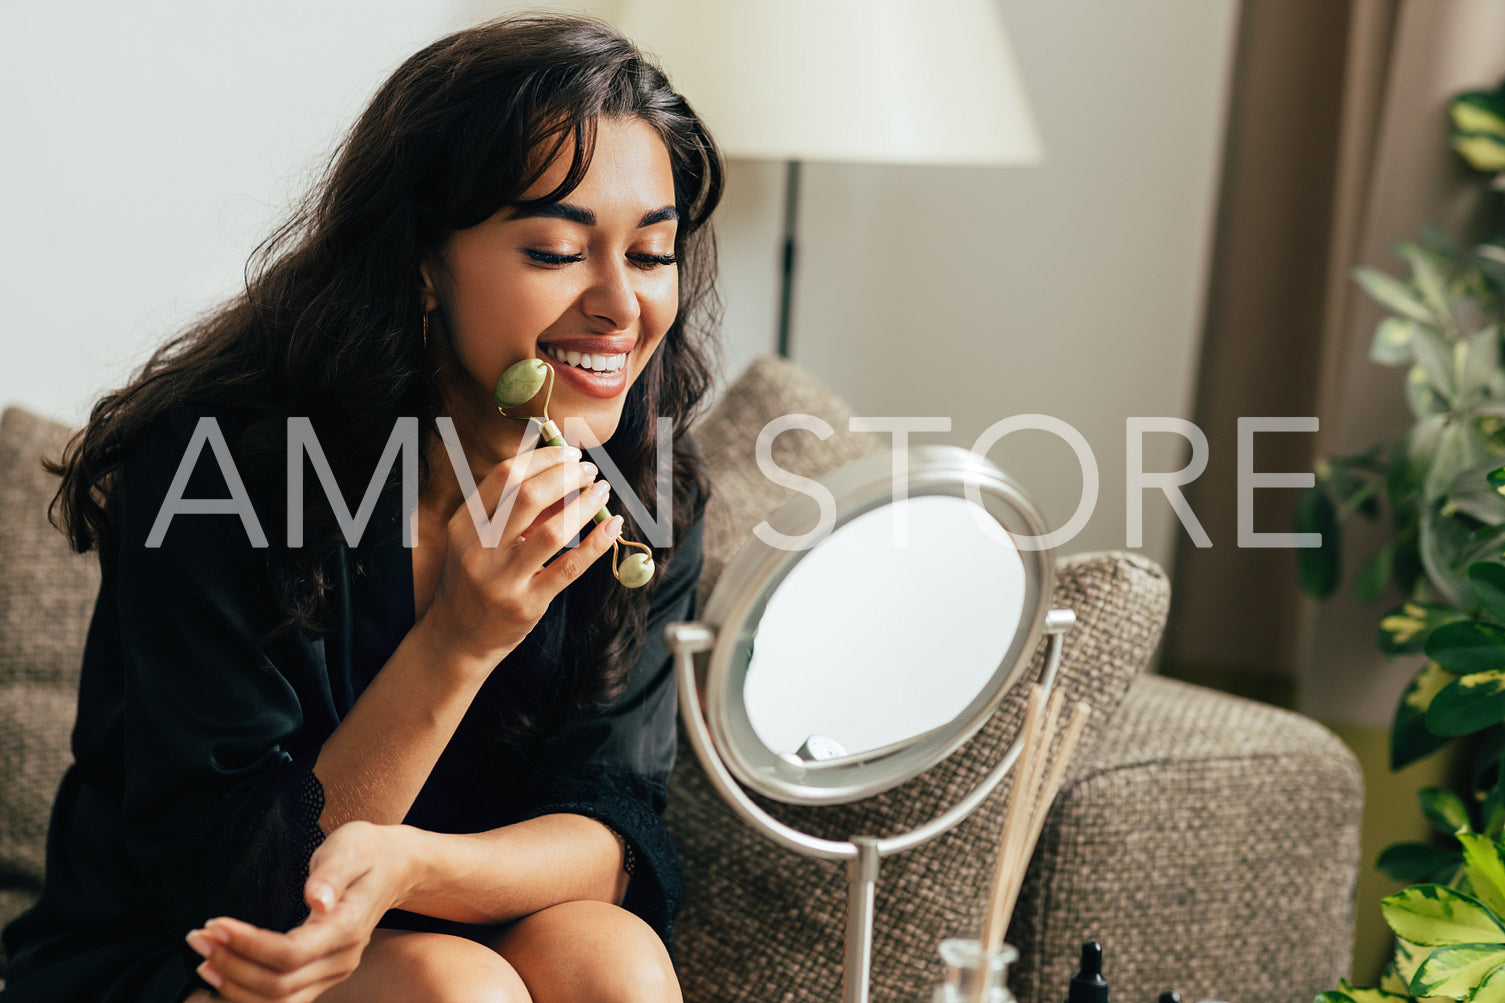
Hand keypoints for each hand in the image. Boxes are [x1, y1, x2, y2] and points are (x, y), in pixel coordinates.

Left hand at [185, 821, 412, 1002]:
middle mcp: (342, 959)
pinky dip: (247, 993)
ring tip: (202, 958)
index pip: (290, 954)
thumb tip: (316, 899)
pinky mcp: (322, 976)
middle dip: (231, 965)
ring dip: (234, 985)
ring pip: (277, 1002)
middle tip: (198, 936)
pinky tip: (222, 974)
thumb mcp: (350, 848)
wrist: (395, 868)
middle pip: (278, 985)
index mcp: (348, 927)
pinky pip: (281, 1000)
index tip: (215, 923)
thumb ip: (331, 875)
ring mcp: (334, 972)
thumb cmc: (367, 852)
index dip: (248, 945)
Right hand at [421, 444, 623, 666]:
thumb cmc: (474, 580)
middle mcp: (479, 549)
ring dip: (585, 504)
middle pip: (527, 496)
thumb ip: (519, 513)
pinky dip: (596, 542)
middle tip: (589, 470)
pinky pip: (569, 567)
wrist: (456, 639)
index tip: (568, 452)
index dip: (542, 458)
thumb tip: (566, 476)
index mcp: (464, 524)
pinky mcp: (527, 604)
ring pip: (553, 531)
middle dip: (565, 475)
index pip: (504, 476)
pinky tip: (613, 525)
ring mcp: (502, 579)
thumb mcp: (483, 542)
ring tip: (602, 491)